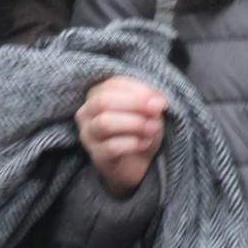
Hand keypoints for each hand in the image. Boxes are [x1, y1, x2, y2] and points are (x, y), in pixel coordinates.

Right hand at [76, 77, 166, 196]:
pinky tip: (145, 143)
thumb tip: (155, 101)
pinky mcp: (96, 156)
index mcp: (97, 94)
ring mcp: (88, 135)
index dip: (139, 91)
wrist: (137, 162)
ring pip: (104, 123)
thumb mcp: (147, 109)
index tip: (160, 101)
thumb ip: (149, 100)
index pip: (113, 84)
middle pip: (103, 102)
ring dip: (134, 124)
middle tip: (156, 111)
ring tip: (152, 128)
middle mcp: (86, 113)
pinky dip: (132, 143)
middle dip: (134, 104)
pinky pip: (111, 147)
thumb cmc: (140, 128)